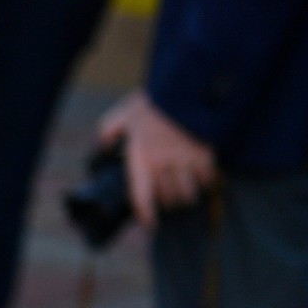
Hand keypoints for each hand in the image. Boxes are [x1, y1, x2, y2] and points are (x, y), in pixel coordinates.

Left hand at [98, 90, 216, 226]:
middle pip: (167, 198)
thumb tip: (101, 145)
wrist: (189, 83)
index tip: (151, 223)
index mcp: (140, 156)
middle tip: (169, 197)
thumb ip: (110, 129)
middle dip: (168, 201)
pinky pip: (207, 181)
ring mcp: (184, 161)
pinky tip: (205, 180)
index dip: (146, 214)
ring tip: (186, 193)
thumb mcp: (125, 112)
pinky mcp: (206, 155)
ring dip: (186, 196)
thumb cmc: (157, 100)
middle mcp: (161, 163)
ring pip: (186, 194)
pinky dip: (206, 183)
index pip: (141, 196)